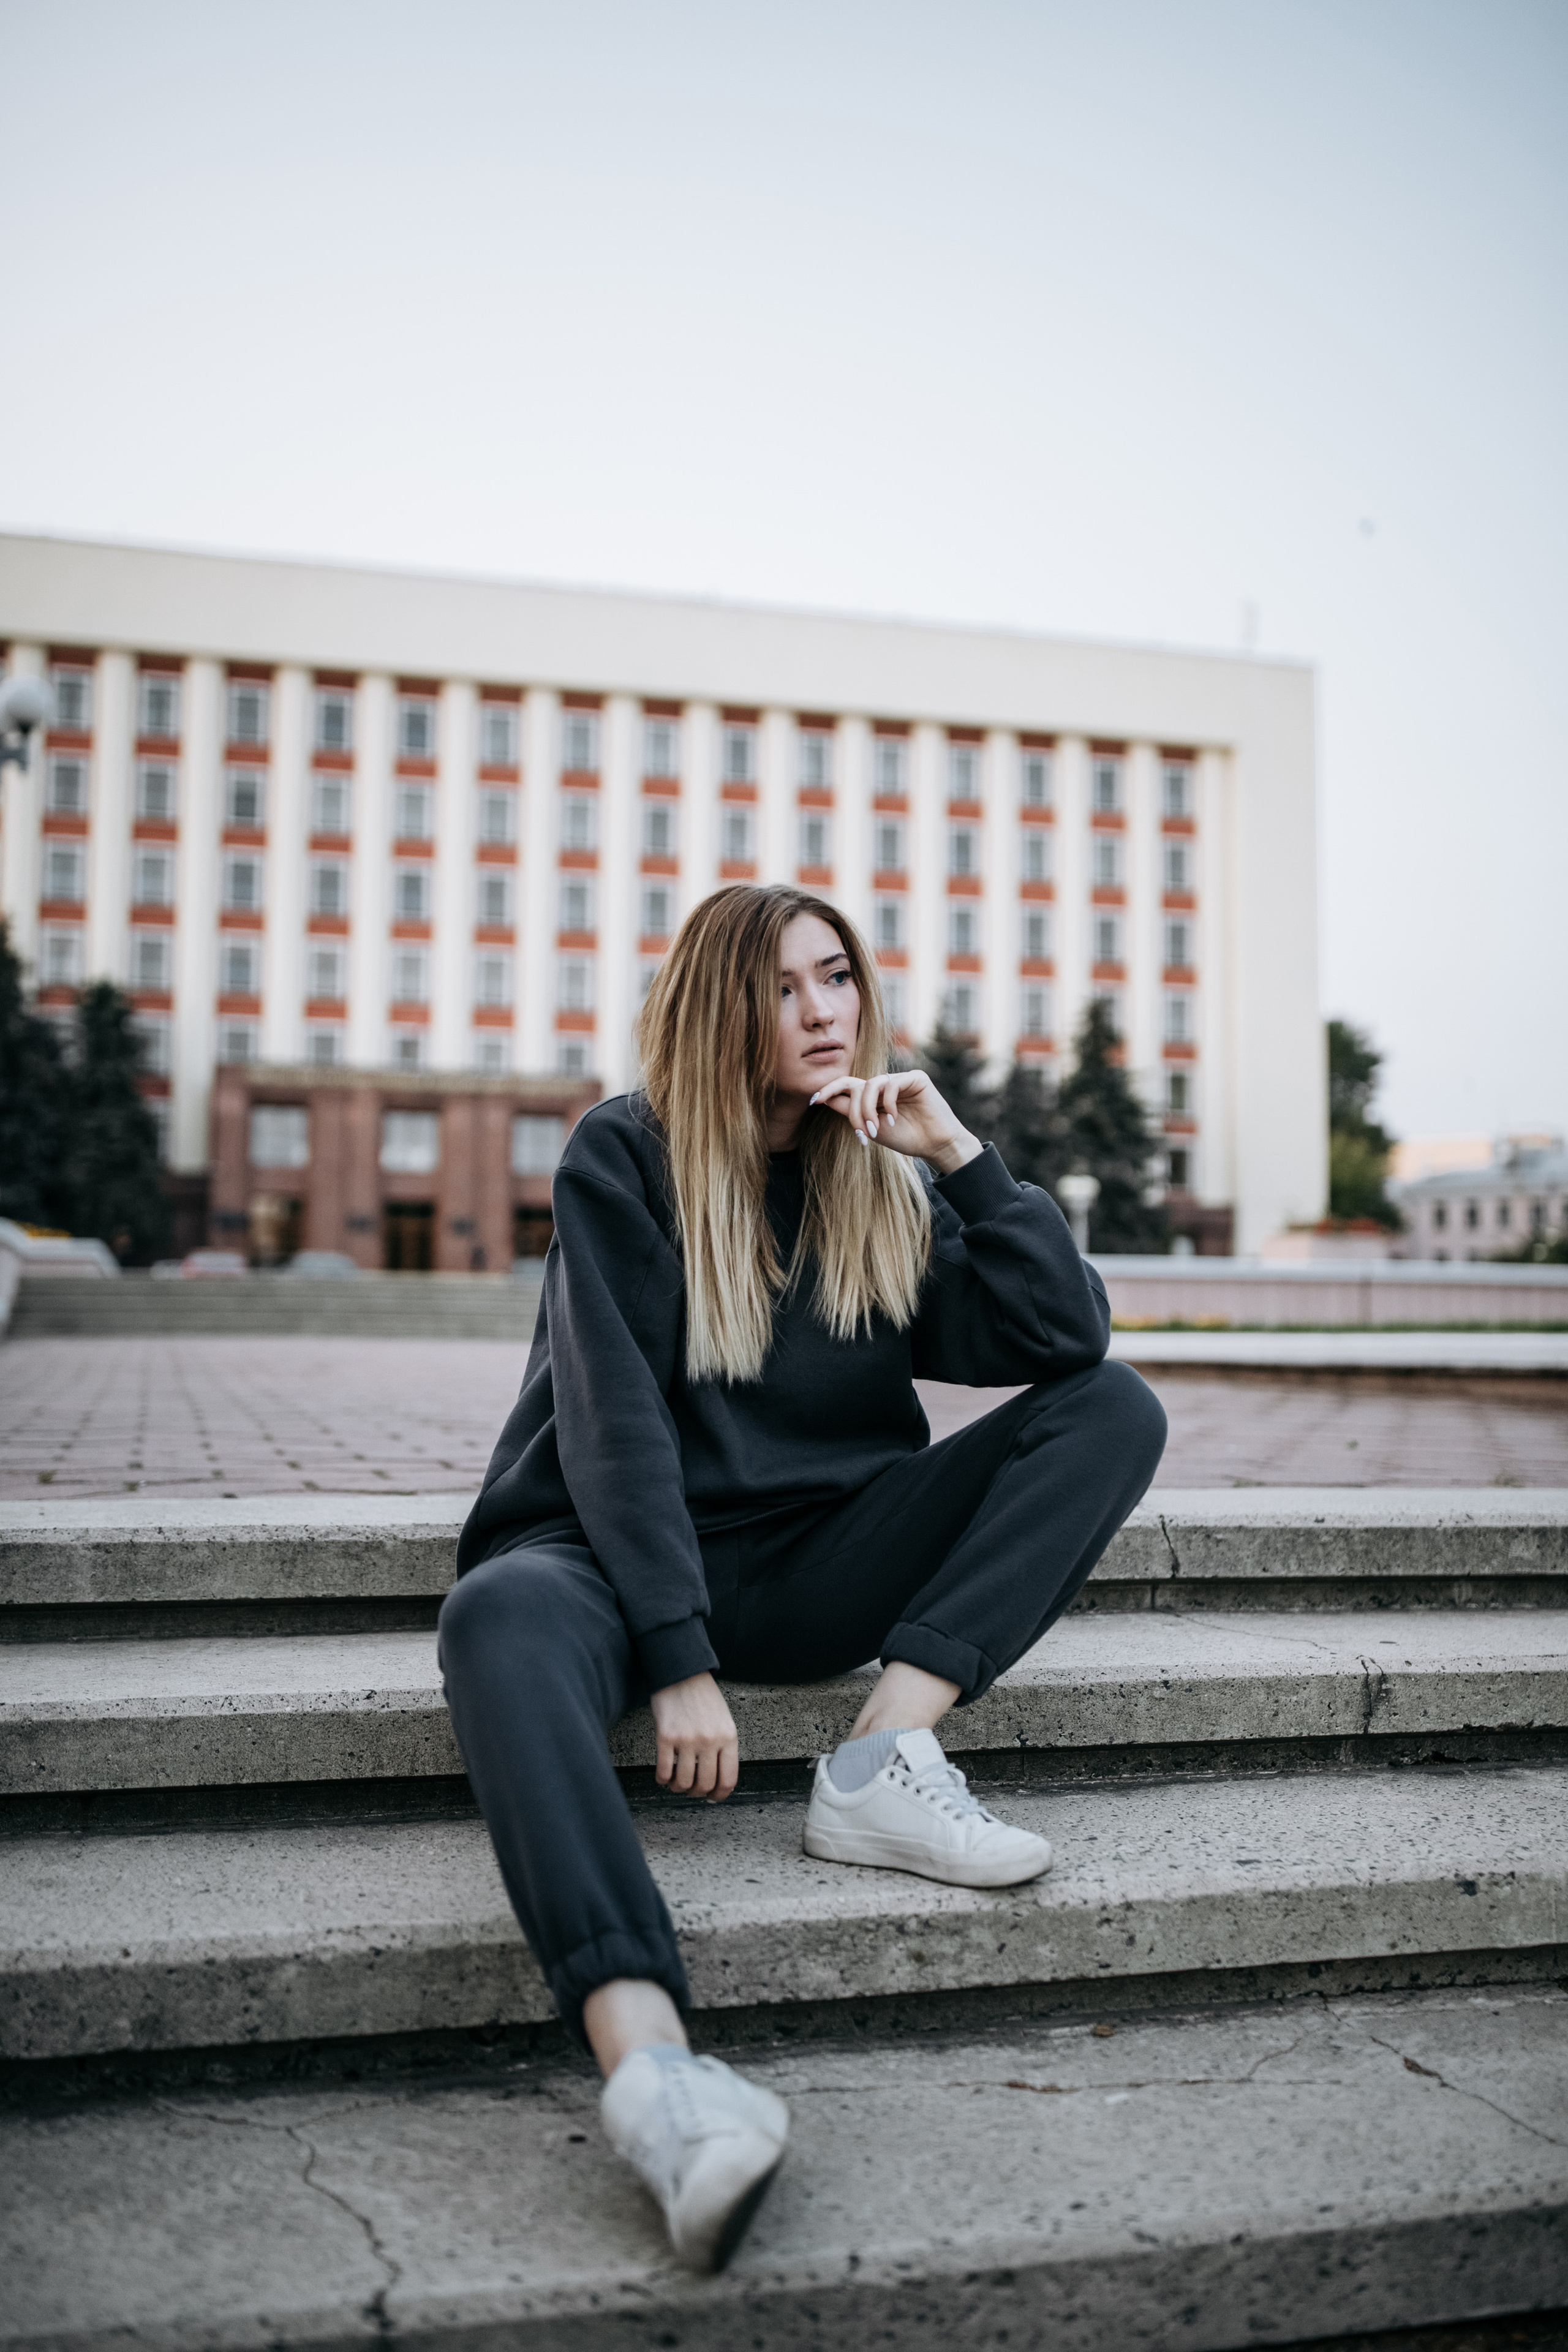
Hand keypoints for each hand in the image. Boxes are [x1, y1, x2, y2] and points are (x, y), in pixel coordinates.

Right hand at [650, 1671, 739, 1801]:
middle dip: (697, 1793)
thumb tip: (717, 1779)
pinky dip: (663, 1780)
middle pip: (705, 1784)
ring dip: (678, 1788)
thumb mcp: (723, 1721)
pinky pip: (664, 1771)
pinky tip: (663, 1776)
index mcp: (728, 1737)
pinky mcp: (666, 1736)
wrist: (682, 1672)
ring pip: (684, 1782)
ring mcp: (687, 1739)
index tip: (712, 1798)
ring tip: (676, 1783)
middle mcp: (710, 1740)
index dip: (720, 1795)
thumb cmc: (703, 1696)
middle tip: (691, 1790)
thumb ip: (724, 1747)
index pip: (728, 1779)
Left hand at [809, 1069, 981, 1176]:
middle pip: (854, 1086)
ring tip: (877, 1130)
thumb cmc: (906, 1138)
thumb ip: (852, 1112)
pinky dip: (888, 1104)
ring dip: (868, 1110)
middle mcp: (884, 1085)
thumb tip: (825, 1098)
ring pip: (870, 1085)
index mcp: (873, 1097)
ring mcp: (900, 1079)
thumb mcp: (872, 1128)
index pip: (847, 1086)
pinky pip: (891, 1085)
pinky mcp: (915, 1078)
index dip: (829, 1090)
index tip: (814, 1100)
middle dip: (854, 1111)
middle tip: (863, 1133)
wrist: (935, 1145)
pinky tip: (894, 1119)